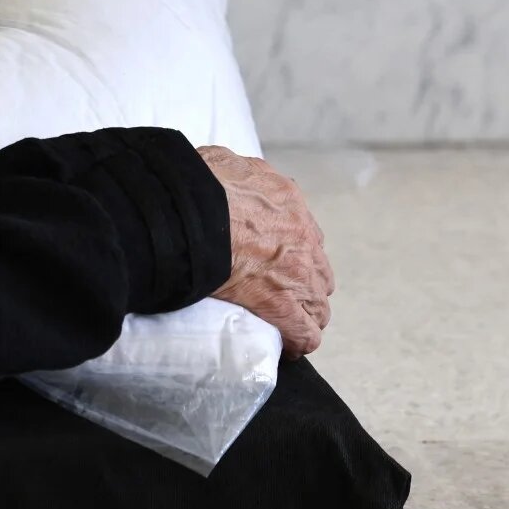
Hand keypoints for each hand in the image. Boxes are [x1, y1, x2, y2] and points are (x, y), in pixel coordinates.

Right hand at [197, 146, 334, 356]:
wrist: (191, 213)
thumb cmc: (197, 186)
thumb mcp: (222, 161)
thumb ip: (235, 171)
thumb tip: (224, 173)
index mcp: (288, 200)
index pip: (305, 232)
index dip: (294, 250)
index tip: (279, 261)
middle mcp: (302, 236)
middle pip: (317, 269)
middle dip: (305, 282)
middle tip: (284, 293)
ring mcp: (295, 272)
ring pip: (317, 302)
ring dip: (305, 312)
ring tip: (290, 325)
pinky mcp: (280, 304)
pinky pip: (304, 331)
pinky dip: (300, 340)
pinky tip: (292, 347)